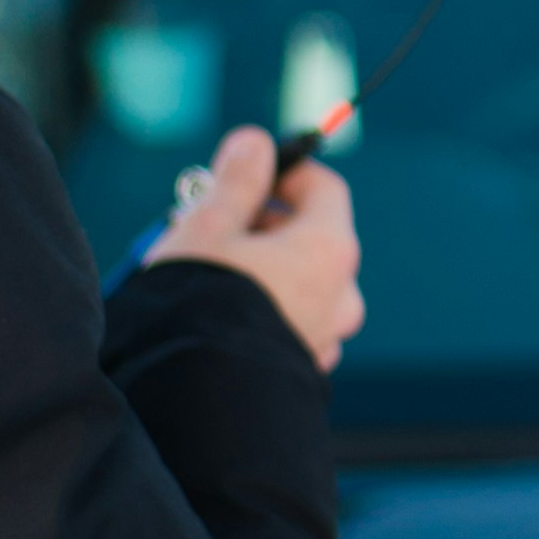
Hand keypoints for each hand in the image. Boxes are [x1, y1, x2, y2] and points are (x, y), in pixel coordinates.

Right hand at [148, 127, 366, 372]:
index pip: (324, 189)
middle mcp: (342, 293)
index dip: (286, 174)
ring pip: (298, 284)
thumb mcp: (208, 226)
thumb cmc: (201, 299)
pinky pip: (289, 323)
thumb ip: (235, 181)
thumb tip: (254, 143)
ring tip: (205, 272)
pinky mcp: (304, 370)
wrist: (196, 396)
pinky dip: (262, 309)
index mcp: (329, 249)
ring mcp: (327, 336)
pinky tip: (217, 315)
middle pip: (311, 237)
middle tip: (210, 223)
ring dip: (261, 269)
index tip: (247, 175)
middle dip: (263, 224)